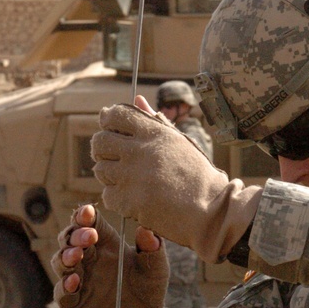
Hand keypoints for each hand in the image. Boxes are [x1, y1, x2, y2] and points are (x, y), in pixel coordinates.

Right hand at [51, 204, 179, 307]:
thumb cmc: (150, 290)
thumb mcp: (156, 268)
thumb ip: (152, 248)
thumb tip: (146, 230)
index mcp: (105, 243)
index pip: (89, 223)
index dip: (84, 215)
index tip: (87, 212)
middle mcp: (88, 258)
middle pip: (70, 239)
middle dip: (75, 234)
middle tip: (88, 236)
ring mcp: (78, 279)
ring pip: (60, 261)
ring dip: (65, 256)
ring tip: (76, 255)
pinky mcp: (73, 303)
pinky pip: (62, 292)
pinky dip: (65, 286)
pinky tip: (74, 281)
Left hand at [90, 96, 261, 262]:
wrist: (210, 208)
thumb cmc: (196, 174)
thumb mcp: (178, 141)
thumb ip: (154, 120)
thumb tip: (136, 98)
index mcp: (153, 132)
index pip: (114, 115)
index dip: (108, 120)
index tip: (110, 128)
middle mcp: (139, 150)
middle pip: (99, 141)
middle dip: (102, 149)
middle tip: (113, 157)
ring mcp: (132, 176)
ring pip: (100, 169)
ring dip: (110, 175)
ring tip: (128, 180)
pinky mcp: (128, 201)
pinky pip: (107, 195)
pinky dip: (117, 198)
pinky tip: (133, 198)